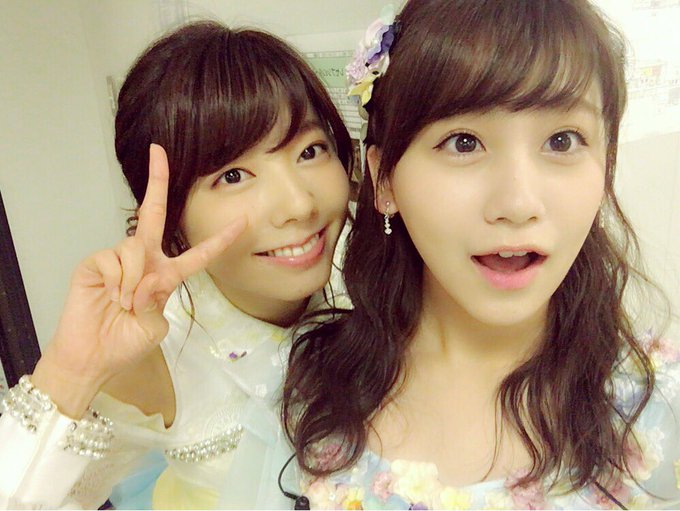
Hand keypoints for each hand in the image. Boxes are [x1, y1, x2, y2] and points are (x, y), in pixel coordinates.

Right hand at [32, 144, 245, 416]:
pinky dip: (119, 281)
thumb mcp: (155, 325)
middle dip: (157, 180)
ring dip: (136, 279)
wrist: (92, 359)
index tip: (242, 222)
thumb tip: (149, 276)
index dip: (220, 240)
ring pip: (136, 247)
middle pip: (153, 214)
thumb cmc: (125, 344)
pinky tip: (110, 296)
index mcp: (165, 275)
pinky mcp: (94, 262)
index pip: (198, 254)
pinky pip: (116, 259)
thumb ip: (159, 299)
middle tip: (158, 151)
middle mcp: (144, 260)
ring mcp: (118, 259)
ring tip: (125, 304)